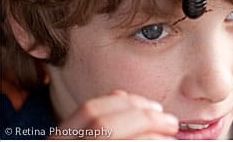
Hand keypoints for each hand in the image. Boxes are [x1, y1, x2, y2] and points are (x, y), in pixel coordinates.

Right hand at [50, 90, 178, 138]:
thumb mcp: (93, 137)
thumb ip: (105, 121)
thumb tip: (121, 95)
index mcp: (61, 140)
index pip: (90, 110)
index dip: (125, 104)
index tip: (155, 108)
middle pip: (102, 121)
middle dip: (142, 117)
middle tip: (171, 122)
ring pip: (110, 132)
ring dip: (150, 133)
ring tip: (170, 137)